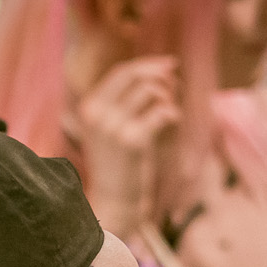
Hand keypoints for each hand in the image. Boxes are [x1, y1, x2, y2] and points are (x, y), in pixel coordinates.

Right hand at [73, 56, 179, 240]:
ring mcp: (113, 127)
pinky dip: (172, 114)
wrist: (113, 202)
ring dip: (169, 96)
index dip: (148, 64)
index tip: (171, 65)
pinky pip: (162, 112)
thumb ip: (125, 102)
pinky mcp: (133, 142)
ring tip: (171, 112)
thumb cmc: (118, 166)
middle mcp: (98, 113)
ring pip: (151, 90)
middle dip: (161, 75)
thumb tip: (160, 73)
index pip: (121, 72)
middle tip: (177, 84)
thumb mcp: (111, 129)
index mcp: (90, 107)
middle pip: (135, 75)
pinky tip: (173, 123)